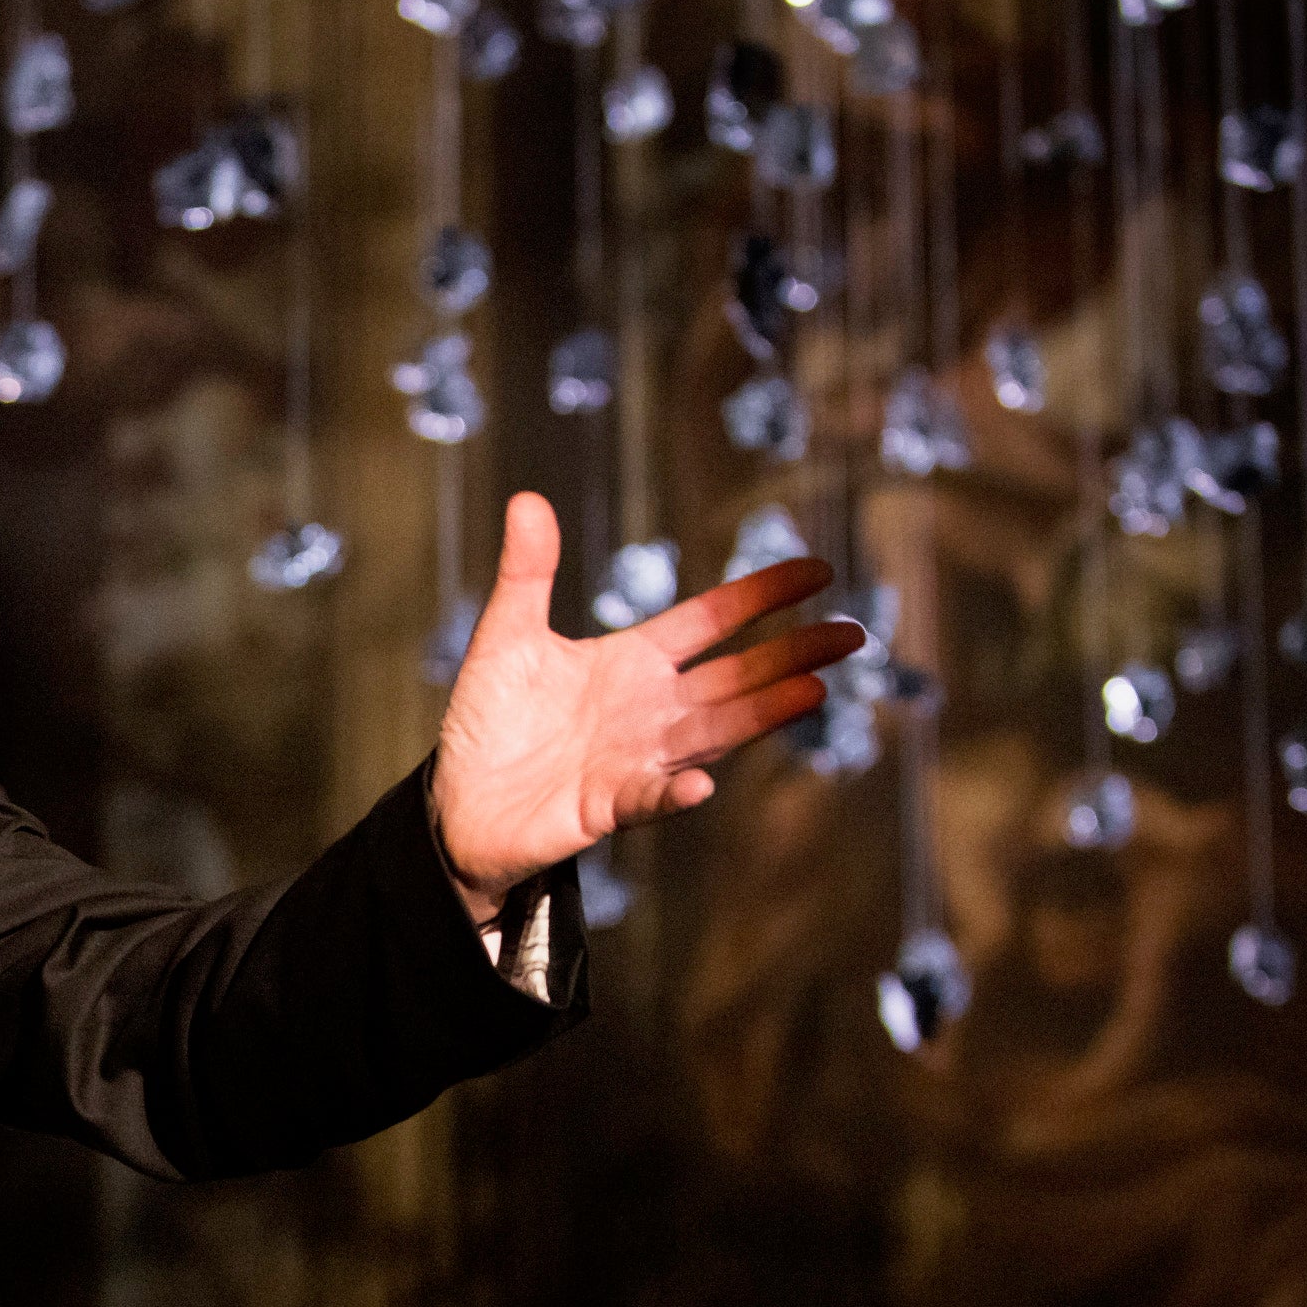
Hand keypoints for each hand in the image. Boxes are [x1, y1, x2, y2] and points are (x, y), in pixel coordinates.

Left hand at [432, 492, 866, 920]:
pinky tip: (702, 783)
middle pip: (735, 676)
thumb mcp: (505, 636)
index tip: (818, 571)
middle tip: (851, 635)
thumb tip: (527, 500)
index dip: (761, 595)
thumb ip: (526, 572)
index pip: (710, 620)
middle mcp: (649, 709)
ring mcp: (635, 759)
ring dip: (760, 714)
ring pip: (712, 731)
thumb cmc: (488, 721)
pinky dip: (672, 792)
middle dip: (791, 655)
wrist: (455, 802)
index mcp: (633, 661)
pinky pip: (647, 798)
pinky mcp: (605, 807)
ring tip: (814, 691)